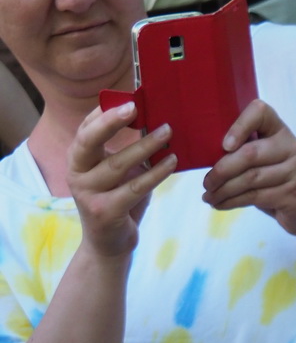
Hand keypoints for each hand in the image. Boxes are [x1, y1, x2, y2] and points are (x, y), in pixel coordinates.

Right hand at [67, 102, 176, 258]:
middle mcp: (76, 174)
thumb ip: (126, 151)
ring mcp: (87, 194)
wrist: (110, 244)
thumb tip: (155, 121)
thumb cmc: (119, 201)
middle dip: (111, 121)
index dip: (103, 113)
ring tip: (168, 132)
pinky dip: (156, 173)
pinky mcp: (105, 211)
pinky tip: (172, 162)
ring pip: (118, 165)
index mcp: (77, 160)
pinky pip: (135, 188)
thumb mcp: (120, 174)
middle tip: (136, 107)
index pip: (86, 129)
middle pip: (89, 141)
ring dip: (146, 146)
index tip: (127, 98)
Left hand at [201, 98, 295, 238]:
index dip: (240, 125)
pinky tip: (221, 204)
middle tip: (206, 182)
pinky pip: (255, 197)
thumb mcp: (266, 160)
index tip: (224, 146)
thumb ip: (246, 151)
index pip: (261, 113)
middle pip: (249, 154)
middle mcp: (292, 148)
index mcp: (281, 131)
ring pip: (250, 179)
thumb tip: (205, 156)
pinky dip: (232, 202)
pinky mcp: (294, 194)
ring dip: (224, 190)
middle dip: (222, 170)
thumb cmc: (279, 181)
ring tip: (209, 196)